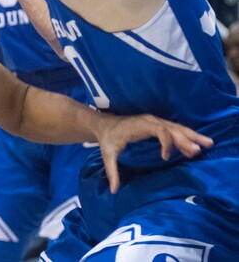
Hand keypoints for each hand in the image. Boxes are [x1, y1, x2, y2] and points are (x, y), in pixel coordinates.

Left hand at [93, 113, 213, 193]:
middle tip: (198, 150)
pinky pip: (174, 128)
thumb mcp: (107, 154)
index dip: (166, 142)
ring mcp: (154, 121)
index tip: (165, 157)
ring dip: (191, 135)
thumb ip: (111, 171)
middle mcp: (149, 121)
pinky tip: (197, 142)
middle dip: (185, 139)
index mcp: (139, 126)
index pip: (159, 130)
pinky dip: (186, 134)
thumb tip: (114, 191)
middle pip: (171, 128)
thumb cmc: (107, 138)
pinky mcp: (157, 124)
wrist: (104, 124)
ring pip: (176, 127)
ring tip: (208, 143)